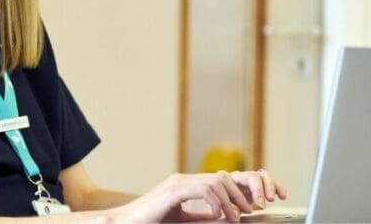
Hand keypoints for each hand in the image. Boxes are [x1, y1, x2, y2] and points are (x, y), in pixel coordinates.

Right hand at [115, 170, 286, 221]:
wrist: (126, 223)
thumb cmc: (152, 222)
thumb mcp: (185, 220)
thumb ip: (204, 216)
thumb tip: (229, 217)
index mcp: (190, 185)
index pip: (225, 179)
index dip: (249, 185)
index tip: (268, 198)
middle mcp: (186, 180)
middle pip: (227, 175)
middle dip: (249, 188)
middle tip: (260, 206)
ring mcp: (179, 183)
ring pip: (218, 181)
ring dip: (233, 200)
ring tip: (238, 217)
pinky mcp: (173, 191)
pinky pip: (203, 190)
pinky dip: (216, 203)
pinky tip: (219, 216)